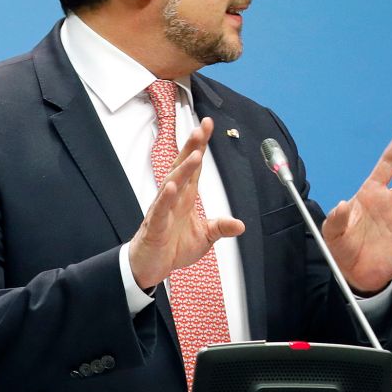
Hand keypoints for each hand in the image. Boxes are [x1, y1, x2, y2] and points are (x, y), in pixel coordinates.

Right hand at [128, 117, 245, 290]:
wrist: (150, 266)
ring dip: (183, 169)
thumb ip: (220, 227)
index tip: (207, 125)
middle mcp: (174, 198)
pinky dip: (166, 198)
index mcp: (186, 196)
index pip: (194, 166)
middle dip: (191, 148)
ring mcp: (163, 210)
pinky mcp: (155, 226)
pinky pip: (160, 209)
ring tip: (195, 155)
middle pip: (182, 168)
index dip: (200, 146)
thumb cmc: (172, 247)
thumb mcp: (205, 237)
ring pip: (172, 184)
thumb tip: (241, 225)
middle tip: (200, 128)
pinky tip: (172, 186)